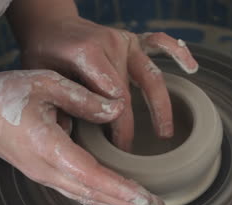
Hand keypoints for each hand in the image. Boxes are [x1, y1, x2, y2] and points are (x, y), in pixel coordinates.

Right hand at [0, 70, 163, 204]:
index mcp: (49, 148)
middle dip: (127, 203)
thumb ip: (84, 98)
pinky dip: (99, 196)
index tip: (148, 199)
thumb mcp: (46, 84)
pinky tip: (113, 197)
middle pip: (94, 194)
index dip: (123, 190)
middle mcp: (47, 170)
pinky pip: (76, 190)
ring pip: (85, 196)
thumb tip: (117, 109)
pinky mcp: (43, 172)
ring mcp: (44, 175)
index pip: (94, 177)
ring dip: (115, 203)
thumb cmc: (5, 95)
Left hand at [8, 2, 198, 150]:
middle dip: (131, 126)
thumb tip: (69, 137)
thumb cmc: (44, 51)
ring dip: (160, 106)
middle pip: (130, 93)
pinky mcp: (134, 39)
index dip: (116, 126)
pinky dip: (178, 53)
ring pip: (152, 76)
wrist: (51, 24)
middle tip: (131, 153)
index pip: (111, 97)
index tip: (117, 149)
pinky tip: (191, 68)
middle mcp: (112, 44)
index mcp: (88, 52)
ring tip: (164, 134)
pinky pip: (160, 43)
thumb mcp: (40, 75)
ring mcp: (125, 41)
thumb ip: (57, 102)